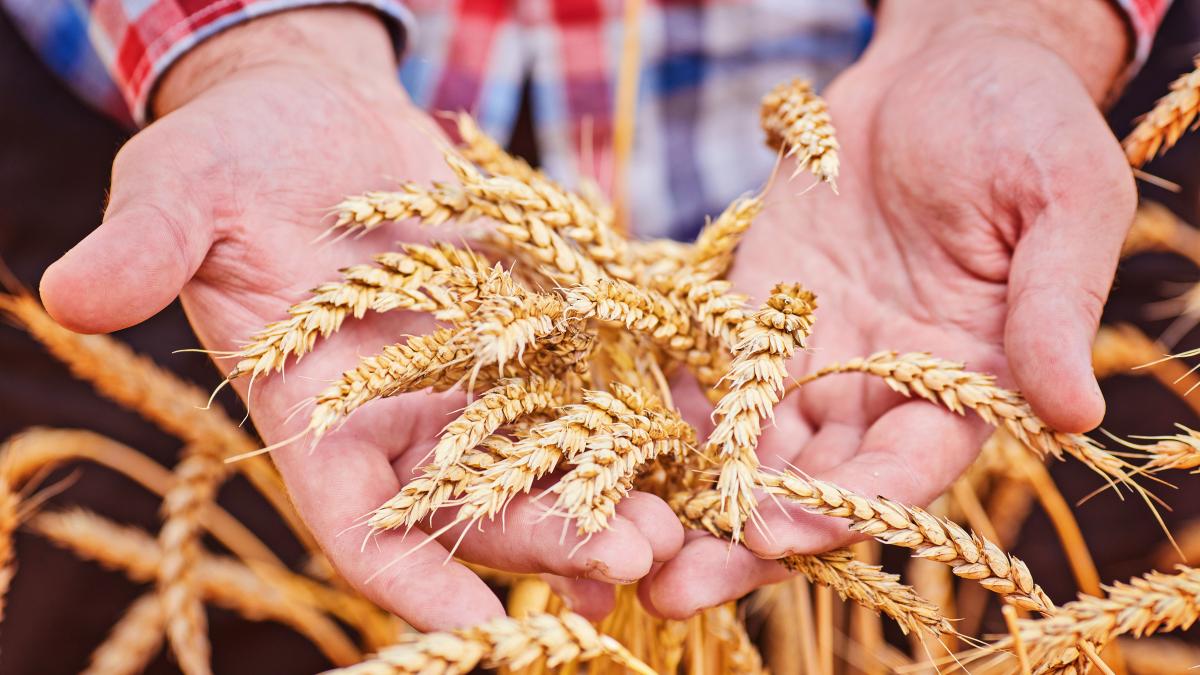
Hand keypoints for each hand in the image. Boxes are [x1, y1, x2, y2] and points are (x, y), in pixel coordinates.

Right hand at [39, 8, 680, 628]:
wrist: (313, 114)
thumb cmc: (232, 158)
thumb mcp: (181, 192)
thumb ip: (148, 246)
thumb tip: (68, 292)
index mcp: (315, 418)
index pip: (360, 524)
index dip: (413, 578)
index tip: (474, 623)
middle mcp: (404, 416)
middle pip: (478, 504)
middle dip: (547, 541)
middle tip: (628, 563)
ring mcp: (476, 374)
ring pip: (548, 454)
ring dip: (611, 492)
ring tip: (681, 520)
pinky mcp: (530, 323)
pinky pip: (591, 374)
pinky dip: (639, 404)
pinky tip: (699, 429)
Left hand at [642, 1, 1135, 616]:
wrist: (948, 65)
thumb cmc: (1027, 126)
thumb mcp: (1064, 203)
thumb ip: (1056, 306)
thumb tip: (1074, 414)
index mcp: (966, 384)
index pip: (905, 471)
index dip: (848, 506)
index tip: (782, 533)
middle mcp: (881, 387)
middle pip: (813, 485)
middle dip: (746, 538)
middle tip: (674, 588)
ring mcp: (814, 352)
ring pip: (751, 447)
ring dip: (693, 500)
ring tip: (626, 551)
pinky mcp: (756, 309)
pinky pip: (711, 372)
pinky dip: (667, 415)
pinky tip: (608, 455)